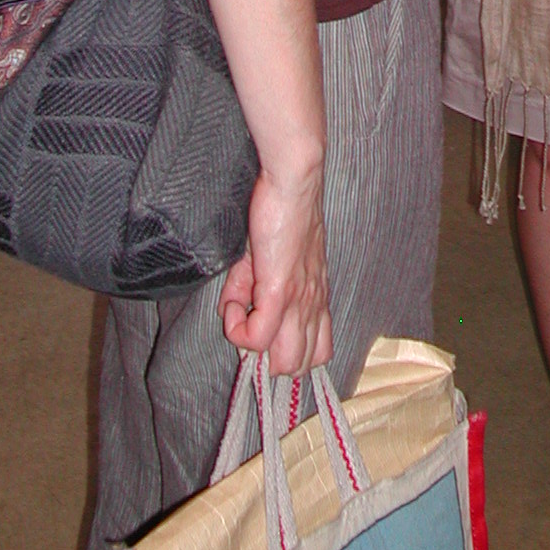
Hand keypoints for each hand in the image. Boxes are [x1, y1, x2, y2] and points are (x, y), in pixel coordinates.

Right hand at [219, 162, 331, 375]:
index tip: (260, 327)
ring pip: (285, 363)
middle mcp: (312, 305)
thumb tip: (231, 310)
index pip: (317, 352)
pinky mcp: (280, 293)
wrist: (292, 184)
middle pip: (299, 365)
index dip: (284, 350)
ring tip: (242, 316)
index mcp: (315, 297)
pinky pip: (256, 339)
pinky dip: (237, 330)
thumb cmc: (283, 212)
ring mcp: (298, 302)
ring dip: (255, 349)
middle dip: (267, 356)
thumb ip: (249, 287)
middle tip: (248, 324)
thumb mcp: (268, 258)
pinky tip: (231, 305)